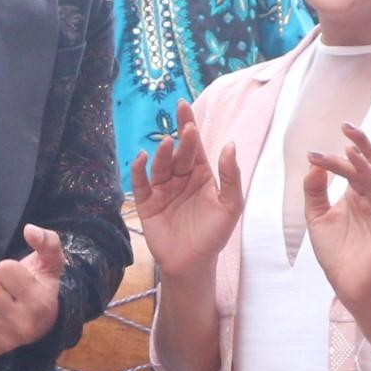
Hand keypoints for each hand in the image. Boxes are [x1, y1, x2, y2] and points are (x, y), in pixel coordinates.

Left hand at [0, 225, 65, 360]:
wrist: (43, 323)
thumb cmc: (41, 287)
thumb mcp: (51, 262)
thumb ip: (47, 241)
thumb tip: (29, 230)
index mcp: (39, 302)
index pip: (3, 269)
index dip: (4, 268)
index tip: (14, 278)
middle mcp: (23, 326)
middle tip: (1, 290)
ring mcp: (5, 342)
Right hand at [128, 100, 243, 283]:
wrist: (193, 264)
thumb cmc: (214, 235)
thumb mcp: (231, 206)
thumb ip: (231, 177)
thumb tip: (229, 146)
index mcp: (201, 174)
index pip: (195, 146)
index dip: (189, 126)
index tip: (183, 106)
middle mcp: (180, 178)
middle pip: (178, 153)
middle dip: (181, 139)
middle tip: (185, 129)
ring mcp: (162, 189)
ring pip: (160, 166)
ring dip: (162, 154)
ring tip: (166, 144)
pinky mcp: (147, 203)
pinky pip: (140, 183)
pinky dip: (138, 171)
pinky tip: (141, 159)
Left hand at [302, 122, 370, 308]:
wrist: (345, 284)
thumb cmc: (335, 251)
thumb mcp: (316, 217)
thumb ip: (314, 191)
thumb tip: (312, 163)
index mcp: (355, 193)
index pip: (351, 165)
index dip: (334, 156)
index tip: (313, 152)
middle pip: (370, 164)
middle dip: (360, 145)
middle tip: (346, 128)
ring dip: (367, 166)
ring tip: (352, 153)